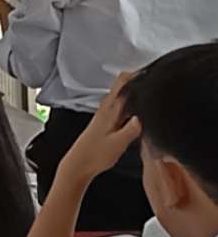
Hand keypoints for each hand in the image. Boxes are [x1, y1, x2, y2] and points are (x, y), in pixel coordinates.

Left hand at [58, 71, 142, 185]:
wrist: (78, 164)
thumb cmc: (95, 155)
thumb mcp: (117, 144)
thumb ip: (131, 129)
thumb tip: (143, 115)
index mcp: (109, 110)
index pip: (122, 83)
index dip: (136, 74)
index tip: (153, 72)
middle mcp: (106, 108)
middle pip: (122, 85)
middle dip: (138, 78)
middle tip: (157, 78)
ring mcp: (104, 113)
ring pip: (121, 93)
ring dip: (134, 88)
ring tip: (152, 88)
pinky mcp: (104, 120)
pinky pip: (119, 103)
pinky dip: (130, 99)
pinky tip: (139, 106)